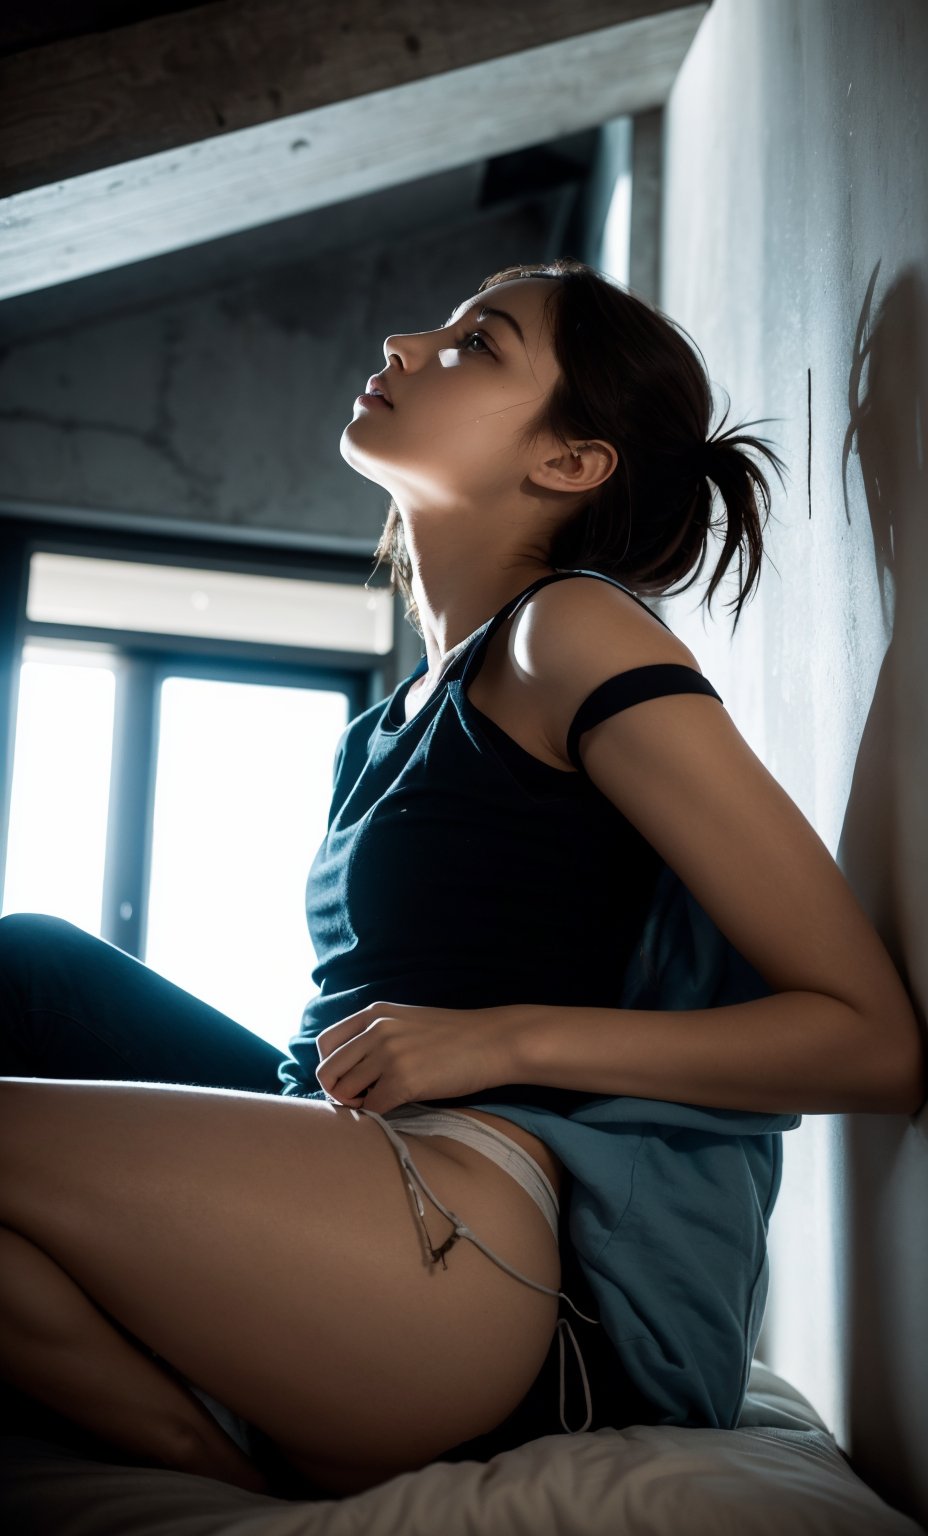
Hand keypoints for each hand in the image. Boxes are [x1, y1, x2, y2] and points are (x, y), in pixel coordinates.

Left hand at [313, 1002, 515, 1114]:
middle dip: (337, 1092)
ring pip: (345, 1091)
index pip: (326, 1043)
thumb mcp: (408, 1020)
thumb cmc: (455, 1036)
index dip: (330, 1068)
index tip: (347, 1081)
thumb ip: (378, 1033)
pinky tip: (392, 1111)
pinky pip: (372, 1109)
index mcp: (375, 1013)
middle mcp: (377, 1030)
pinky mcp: (404, 1080)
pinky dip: (376, 1117)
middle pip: (328, 1070)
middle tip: (358, 1101)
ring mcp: (389, 1055)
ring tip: (377, 1105)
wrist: (494, 1041)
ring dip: (356, 1105)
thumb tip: (353, 1065)